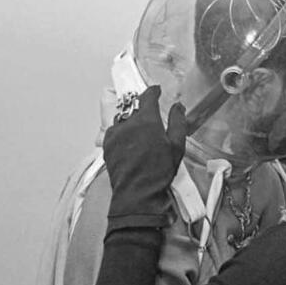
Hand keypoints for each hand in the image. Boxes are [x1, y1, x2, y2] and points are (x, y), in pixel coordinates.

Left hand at [103, 85, 188, 233]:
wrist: (137, 193)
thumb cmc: (160, 171)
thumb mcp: (176, 146)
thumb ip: (177, 122)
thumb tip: (178, 106)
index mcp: (146, 120)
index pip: (148, 96)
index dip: (153, 91)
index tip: (157, 90)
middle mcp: (127, 123)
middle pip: (134, 106)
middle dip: (143, 107)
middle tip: (151, 114)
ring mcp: (114, 133)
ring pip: (123, 118)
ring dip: (132, 120)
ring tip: (141, 131)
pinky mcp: (107, 144)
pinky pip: (115, 131)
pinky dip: (123, 132)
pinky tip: (131, 143)